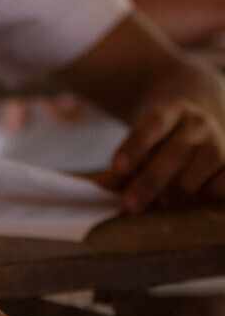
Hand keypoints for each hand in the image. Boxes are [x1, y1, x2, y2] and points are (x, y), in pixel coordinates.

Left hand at [106, 98, 224, 210]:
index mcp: (171, 109)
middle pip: (176, 150)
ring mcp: (220, 140)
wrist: (203, 124)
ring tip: (161, 204)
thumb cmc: (162, 142)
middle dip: (151, 180)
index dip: (134, 146)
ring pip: (205, 162)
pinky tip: (189, 205)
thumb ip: (123, 166)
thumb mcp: (141, 142)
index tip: (116, 169)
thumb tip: (101, 185)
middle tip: (129, 205)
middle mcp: (199, 122)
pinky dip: (208, 194)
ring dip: (181, 187)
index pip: (152, 124)